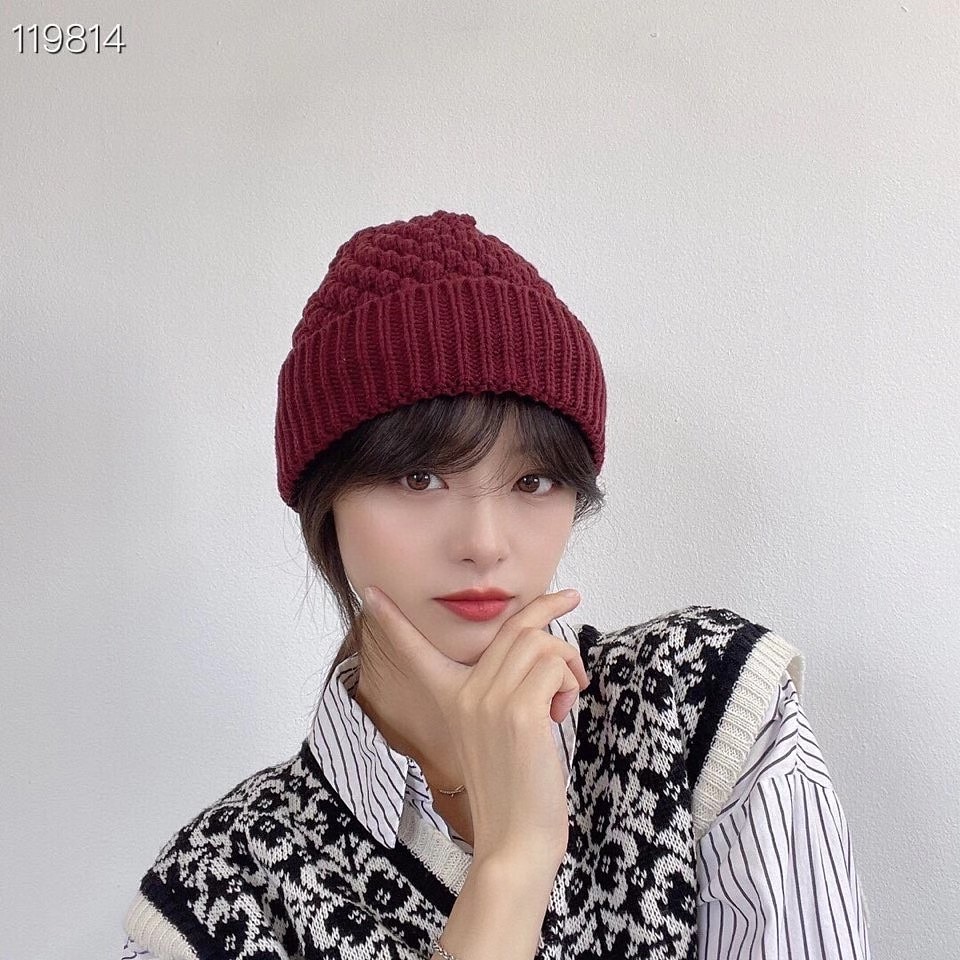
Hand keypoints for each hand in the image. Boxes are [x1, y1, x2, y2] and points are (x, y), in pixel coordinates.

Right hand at [362, 586, 587, 869]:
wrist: (515, 842)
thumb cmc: (513, 789)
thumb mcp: (493, 732)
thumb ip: (500, 692)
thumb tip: (537, 652)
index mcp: (450, 698)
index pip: (415, 650)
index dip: (392, 621)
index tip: (371, 593)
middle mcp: (465, 694)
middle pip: (515, 628)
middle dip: (548, 612)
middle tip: (570, 606)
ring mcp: (490, 702)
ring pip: (540, 643)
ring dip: (567, 664)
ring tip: (564, 699)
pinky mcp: (520, 713)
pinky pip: (554, 667)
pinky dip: (571, 683)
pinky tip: (562, 713)